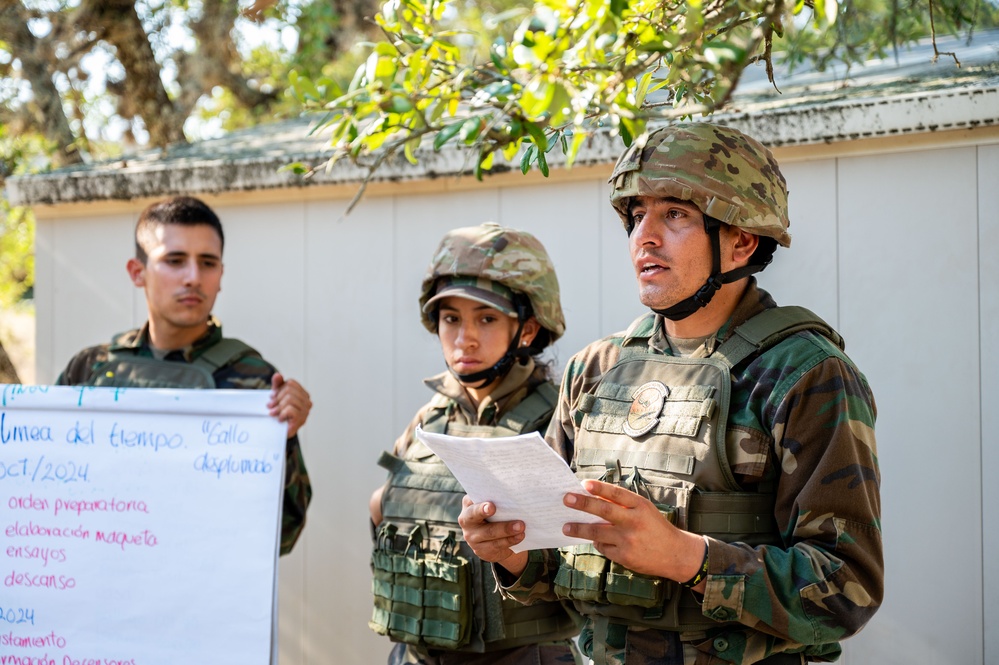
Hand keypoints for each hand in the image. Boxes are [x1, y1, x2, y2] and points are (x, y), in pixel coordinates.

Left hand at [269, 373, 311, 437]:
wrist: (280, 432)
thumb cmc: (280, 414)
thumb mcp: (277, 397)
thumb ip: (278, 385)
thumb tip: (278, 375)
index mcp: (302, 394)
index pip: (291, 383)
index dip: (279, 389)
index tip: (273, 397)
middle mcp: (307, 401)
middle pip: (289, 390)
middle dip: (277, 398)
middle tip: (271, 406)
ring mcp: (305, 411)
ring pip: (290, 399)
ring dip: (278, 407)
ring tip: (273, 413)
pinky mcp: (301, 420)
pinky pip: (290, 410)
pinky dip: (282, 414)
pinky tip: (280, 418)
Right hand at [458, 496, 528, 575]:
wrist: (495, 538)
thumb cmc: (496, 514)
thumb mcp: (494, 505)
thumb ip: (498, 500)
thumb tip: (514, 495)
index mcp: (468, 504)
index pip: (470, 501)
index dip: (480, 505)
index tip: (492, 506)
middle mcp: (466, 520)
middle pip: (476, 517)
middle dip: (487, 513)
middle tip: (502, 513)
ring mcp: (471, 537)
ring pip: (489, 533)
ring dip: (506, 530)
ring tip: (521, 527)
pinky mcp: (480, 550)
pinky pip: (495, 545)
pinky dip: (509, 540)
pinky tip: (519, 536)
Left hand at [562, 480, 705, 583]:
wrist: (676, 554)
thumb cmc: (655, 527)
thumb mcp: (644, 510)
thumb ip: (623, 505)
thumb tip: (594, 499)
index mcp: (640, 506)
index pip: (617, 494)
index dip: (600, 488)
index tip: (584, 483)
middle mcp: (634, 522)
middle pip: (603, 511)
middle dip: (583, 504)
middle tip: (566, 499)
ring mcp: (628, 540)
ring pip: (597, 532)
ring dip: (579, 529)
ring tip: (565, 527)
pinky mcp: (624, 557)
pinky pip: (604, 547)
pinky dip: (598, 543)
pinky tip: (596, 540)